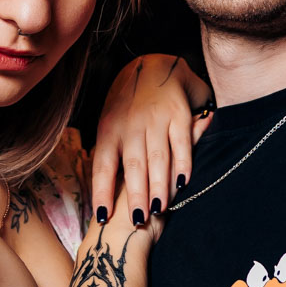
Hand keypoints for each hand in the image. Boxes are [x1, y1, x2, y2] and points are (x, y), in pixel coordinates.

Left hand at [90, 54, 212, 221]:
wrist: (153, 65)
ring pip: (157, 158)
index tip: (103, 217)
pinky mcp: (179, 116)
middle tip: (136, 221)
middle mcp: (132, 126)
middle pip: (133, 166)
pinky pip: (181, 144)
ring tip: (158, 209)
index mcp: (109, 130)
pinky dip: (183, 164)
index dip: (102, 192)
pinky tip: (183, 184)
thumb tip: (102, 190)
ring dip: (159, 186)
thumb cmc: (127, 103)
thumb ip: (109, 152)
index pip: (103, 166)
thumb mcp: (109, 121)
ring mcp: (156, 120)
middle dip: (135, 195)